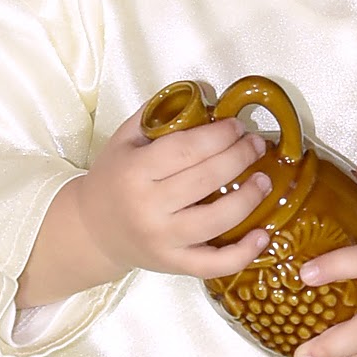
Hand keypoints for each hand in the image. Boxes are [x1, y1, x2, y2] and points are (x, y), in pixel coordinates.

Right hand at [18, 108, 269, 304]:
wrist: (93, 230)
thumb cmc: (114, 179)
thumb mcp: (125, 140)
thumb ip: (159, 114)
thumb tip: (206, 91)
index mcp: (134, 172)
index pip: (185, 150)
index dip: (218, 136)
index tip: (236, 126)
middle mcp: (148, 207)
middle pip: (205, 179)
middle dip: (239, 158)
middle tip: (255, 145)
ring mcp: (162, 239)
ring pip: (216, 221)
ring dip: (248, 199)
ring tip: (263, 180)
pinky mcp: (174, 264)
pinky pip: (214, 264)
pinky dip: (243, 254)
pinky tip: (262, 237)